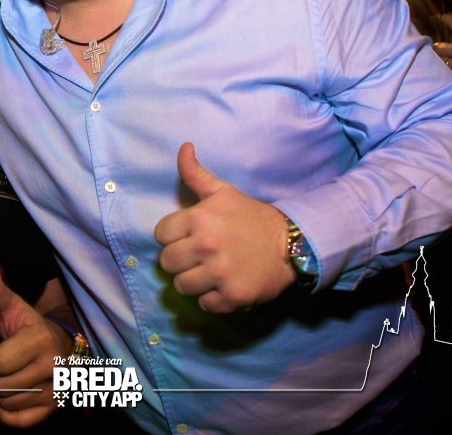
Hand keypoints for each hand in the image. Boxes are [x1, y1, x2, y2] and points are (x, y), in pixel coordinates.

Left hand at [0, 263, 69, 427]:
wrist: (62, 344)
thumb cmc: (30, 326)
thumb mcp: (14, 306)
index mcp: (41, 340)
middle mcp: (52, 367)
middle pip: (1, 386)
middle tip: (6, 363)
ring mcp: (55, 389)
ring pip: (9, 404)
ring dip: (3, 393)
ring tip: (11, 376)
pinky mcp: (54, 406)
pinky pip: (21, 422)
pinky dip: (8, 415)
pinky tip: (7, 400)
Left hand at [154, 143, 294, 312]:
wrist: (290, 243)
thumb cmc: (251, 216)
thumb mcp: (223, 191)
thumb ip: (196, 173)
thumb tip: (184, 146)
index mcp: (199, 218)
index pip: (161, 235)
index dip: (173, 237)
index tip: (189, 237)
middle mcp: (206, 246)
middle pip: (167, 263)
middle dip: (181, 260)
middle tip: (200, 256)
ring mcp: (219, 273)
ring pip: (182, 286)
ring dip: (194, 281)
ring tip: (210, 272)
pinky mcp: (232, 297)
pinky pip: (204, 305)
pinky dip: (213, 299)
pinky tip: (224, 285)